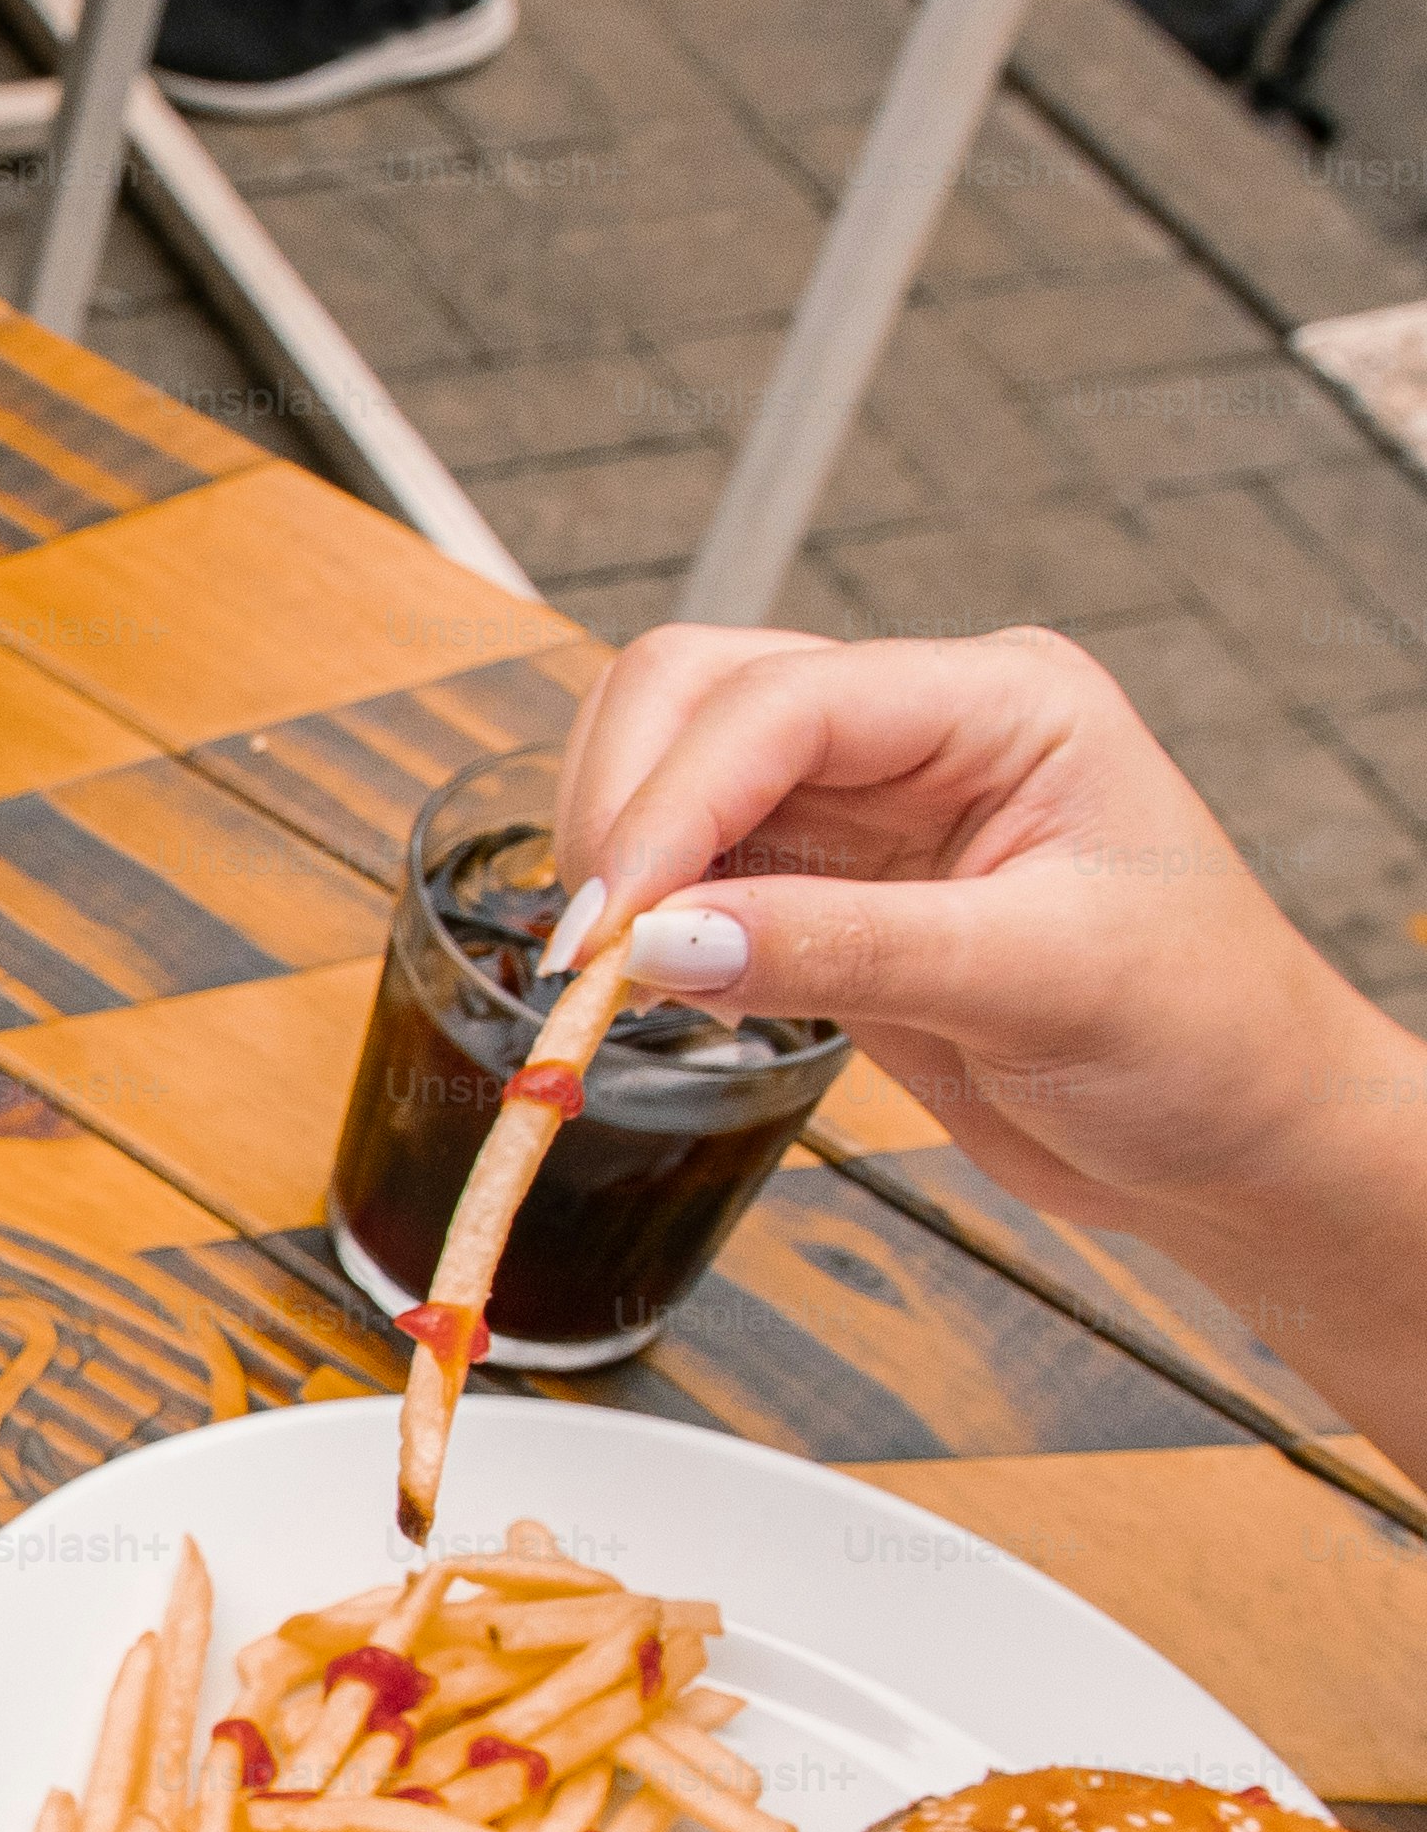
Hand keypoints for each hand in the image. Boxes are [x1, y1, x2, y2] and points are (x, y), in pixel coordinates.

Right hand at [551, 627, 1426, 1473]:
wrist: (1238, 1141)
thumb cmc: (1206, 1041)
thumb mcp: (1039, 986)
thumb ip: (846, 950)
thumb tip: (665, 942)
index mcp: (1004, 703)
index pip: (786, 702)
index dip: (676, 802)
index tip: (611, 925)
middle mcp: (920, 728)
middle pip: (696, 690)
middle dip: (623, 805)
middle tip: (593, 947)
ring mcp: (864, 802)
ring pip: (669, 762)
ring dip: (619, 852)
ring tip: (622, 969)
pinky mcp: (820, 884)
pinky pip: (687, 863)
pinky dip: (645, 916)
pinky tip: (664, 981)